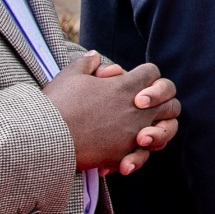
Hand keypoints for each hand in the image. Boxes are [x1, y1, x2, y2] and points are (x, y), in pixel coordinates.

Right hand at [43, 51, 180, 174]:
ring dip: (160, 130)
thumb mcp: (71, 75)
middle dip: (162, 102)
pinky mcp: (123, 155)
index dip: (145, 75)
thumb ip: (88, 63)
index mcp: (126, 87)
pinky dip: (136, 156)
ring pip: (168, 130)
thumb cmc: (57, 103)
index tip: (130, 82)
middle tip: (143, 106)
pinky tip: (122, 156)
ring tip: (143, 133)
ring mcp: (133, 133)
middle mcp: (136, 110)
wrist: (44, 137)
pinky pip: (144, 155)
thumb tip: (96, 57)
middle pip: (170, 102)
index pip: (152, 73)